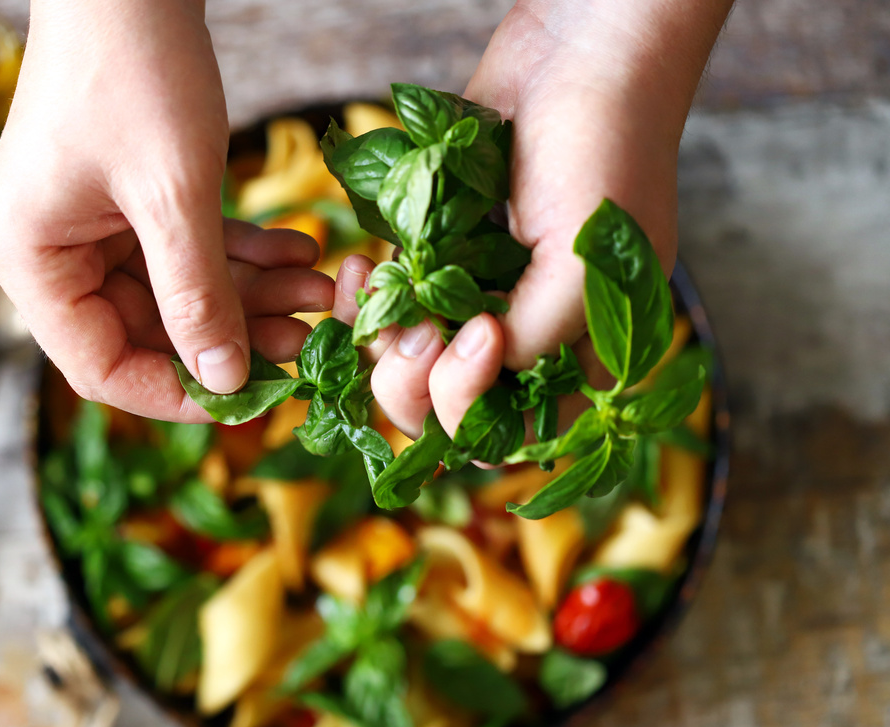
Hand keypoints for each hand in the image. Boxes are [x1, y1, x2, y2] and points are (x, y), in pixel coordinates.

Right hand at [0, 0, 331, 420]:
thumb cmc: (132, 68)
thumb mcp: (172, 194)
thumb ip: (197, 294)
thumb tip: (225, 381)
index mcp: (31, 261)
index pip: (100, 366)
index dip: (176, 393)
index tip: (249, 399)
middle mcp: (52, 252)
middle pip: (147, 331)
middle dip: (232, 336)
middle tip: (308, 338)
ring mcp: (90, 224)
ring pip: (177, 292)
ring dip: (250, 294)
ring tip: (320, 290)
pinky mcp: (125, 198)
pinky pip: (186, 248)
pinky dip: (241, 253)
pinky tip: (299, 250)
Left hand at [338, 0, 730, 439]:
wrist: (578, 54)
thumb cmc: (604, 156)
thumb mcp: (583, 270)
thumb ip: (531, 343)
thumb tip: (468, 377)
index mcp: (577, 353)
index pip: (513, 434)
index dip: (476, 410)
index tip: (478, 339)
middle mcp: (523, 333)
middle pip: (446, 408)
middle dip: (413, 383)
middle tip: (414, 333)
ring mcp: (474, 294)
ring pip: (405, 361)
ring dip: (378, 342)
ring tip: (378, 287)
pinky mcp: (433, 253)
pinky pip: (385, 303)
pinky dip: (362, 298)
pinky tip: (361, 265)